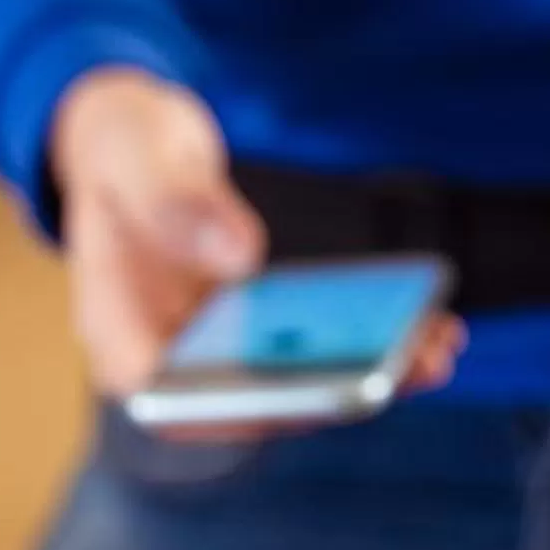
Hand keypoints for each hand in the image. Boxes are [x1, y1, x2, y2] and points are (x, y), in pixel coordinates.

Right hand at [50, 66, 461, 429]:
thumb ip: (175, 203)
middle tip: (408, 367)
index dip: (230, 411)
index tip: (300, 398)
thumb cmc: (120, 148)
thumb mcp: (134, 155)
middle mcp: (167, 351)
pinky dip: (363, 337)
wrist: (132, 137)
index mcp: (115, 327)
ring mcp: (215, 343)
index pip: (164, 398)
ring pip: (289, 379)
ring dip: (363, 371)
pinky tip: (421, 319)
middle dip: (329, 392)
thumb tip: (240, 256)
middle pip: (246, 398)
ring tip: (434, 348)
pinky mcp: (256, 325)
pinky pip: (309, 344)